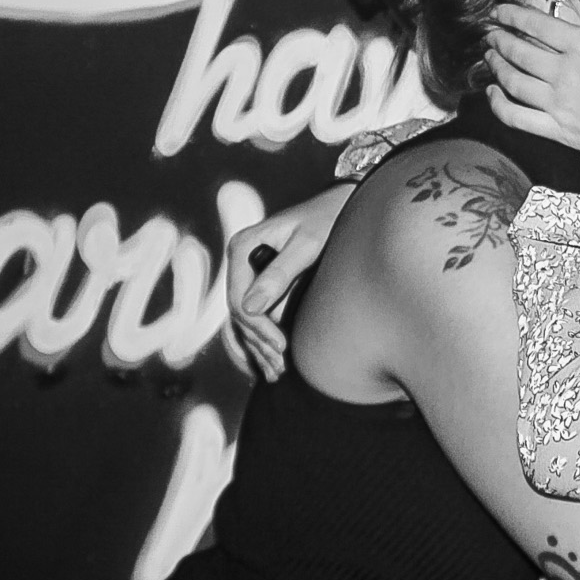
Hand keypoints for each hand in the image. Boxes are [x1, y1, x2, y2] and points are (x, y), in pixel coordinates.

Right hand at [224, 185, 351, 382]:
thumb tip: (250, 309)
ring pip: (245, 319)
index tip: (282, 346)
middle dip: (260, 343)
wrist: (340, 205)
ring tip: (277, 373)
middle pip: (240, 313)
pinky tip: (271, 362)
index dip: (258, 327)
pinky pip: (256, 316)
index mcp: (243, 246)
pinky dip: (262, 340)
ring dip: (259, 348)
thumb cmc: (327, 220)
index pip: (238, 299)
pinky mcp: (262, 283)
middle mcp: (240, 261)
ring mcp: (248, 272)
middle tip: (282, 367)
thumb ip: (280, 274)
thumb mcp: (307, 245)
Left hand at [485, 0, 579, 182]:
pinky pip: (517, 118)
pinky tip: (492, 95)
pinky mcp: (558, 131)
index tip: (497, 10)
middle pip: (519, 51)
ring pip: (513, 81)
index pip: (536, 24)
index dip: (512, 15)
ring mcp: (556, 103)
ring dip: (497, 66)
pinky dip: (499, 105)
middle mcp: (561, 72)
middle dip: (500, 39)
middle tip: (489, 32)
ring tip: (489, 57)